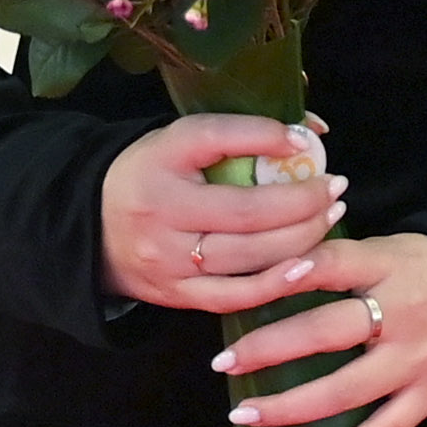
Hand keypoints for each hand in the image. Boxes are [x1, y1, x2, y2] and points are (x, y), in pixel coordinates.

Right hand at [99, 112, 342, 309]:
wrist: (90, 227)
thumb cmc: (151, 175)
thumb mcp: (182, 141)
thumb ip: (243, 132)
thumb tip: (313, 131)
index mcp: (160, 160)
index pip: (216, 139)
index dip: (266, 137)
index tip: (306, 141)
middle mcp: (162, 212)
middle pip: (247, 211)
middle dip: (304, 201)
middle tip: (336, 188)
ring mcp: (168, 260)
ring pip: (247, 256)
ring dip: (301, 239)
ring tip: (330, 217)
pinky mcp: (176, 296)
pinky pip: (235, 296)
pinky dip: (275, 283)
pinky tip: (306, 266)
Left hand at [214, 229, 426, 426]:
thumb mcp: (399, 248)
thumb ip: (347, 260)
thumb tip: (276, 265)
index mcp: (392, 267)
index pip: (336, 264)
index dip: (296, 271)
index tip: (256, 282)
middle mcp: (402, 314)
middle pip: (328, 331)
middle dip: (269, 348)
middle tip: (224, 362)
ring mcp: (415, 360)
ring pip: (346, 389)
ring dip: (290, 407)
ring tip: (244, 414)